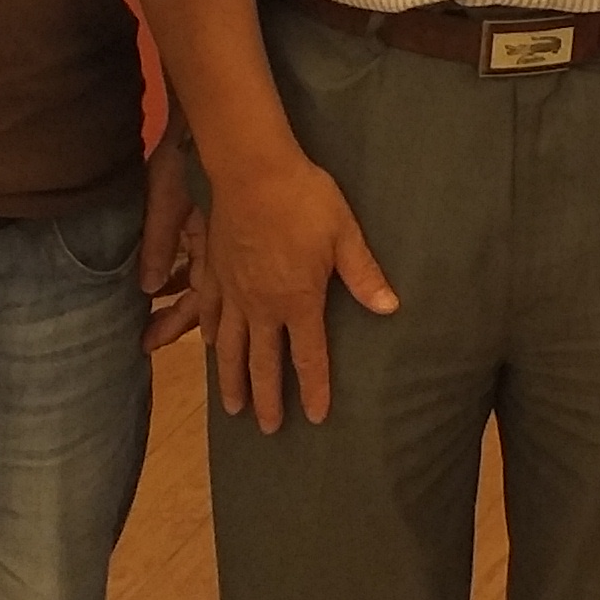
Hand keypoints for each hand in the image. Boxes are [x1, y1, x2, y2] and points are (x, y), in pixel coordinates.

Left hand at [139, 135, 209, 350]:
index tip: (148, 344)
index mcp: (212, 248)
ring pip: (205, 284)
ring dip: (181, 300)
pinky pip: (200, 262)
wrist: (209, 123)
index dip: (174, 324)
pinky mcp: (211, 225)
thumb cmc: (184, 158)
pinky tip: (164, 283)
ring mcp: (218, 239)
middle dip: (178, 320)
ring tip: (154, 317)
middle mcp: (220, 250)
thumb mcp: (166, 200)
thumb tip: (150, 288)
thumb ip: (159, 244)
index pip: (197, 301)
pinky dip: (181, 276)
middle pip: (206, 300)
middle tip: (147, 341)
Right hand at [202, 151, 398, 433]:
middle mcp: (262, 307)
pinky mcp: (213, 274)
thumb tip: (390, 309)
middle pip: (263, 363)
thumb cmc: (305, 200)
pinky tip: (211, 347)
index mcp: (299, 301)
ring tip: (232, 408)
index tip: (314, 417)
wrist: (252, 171)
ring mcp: (233, 293)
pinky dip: (210, 337)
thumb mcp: (345, 235)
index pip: (309, 357)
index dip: (313, 389)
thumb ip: (364, 275)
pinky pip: (209, 315)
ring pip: (229, 349)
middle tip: (267, 428)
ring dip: (232, 380)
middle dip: (267, 398)